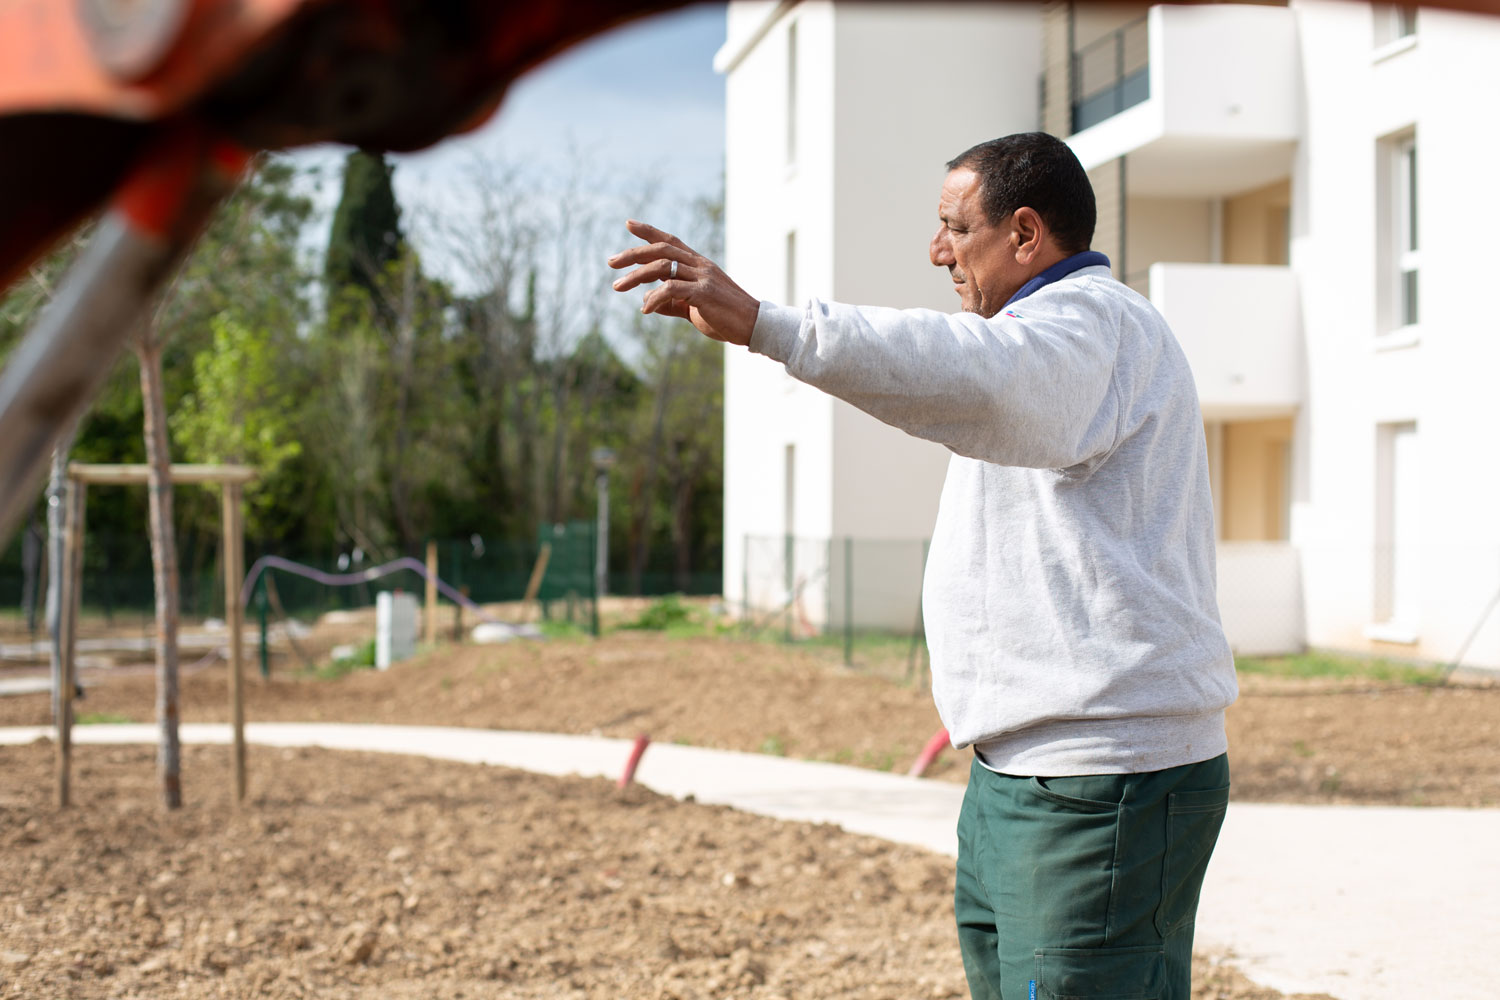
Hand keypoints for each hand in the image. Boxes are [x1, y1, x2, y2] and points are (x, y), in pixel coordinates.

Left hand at [608, 220, 759, 346]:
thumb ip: (672, 303)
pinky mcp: (704, 292)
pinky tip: (645, 310)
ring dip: (636, 277)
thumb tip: (648, 302)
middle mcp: (700, 265)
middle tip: (610, 263)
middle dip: (633, 254)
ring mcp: (703, 277)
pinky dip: (654, 298)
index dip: (649, 231)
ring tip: (618, 287)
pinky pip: (671, 289)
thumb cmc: (725, 317)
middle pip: (661, 250)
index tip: (628, 224)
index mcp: (698, 265)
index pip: (670, 241)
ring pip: (662, 267)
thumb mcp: (694, 308)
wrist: (754, 326)